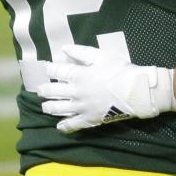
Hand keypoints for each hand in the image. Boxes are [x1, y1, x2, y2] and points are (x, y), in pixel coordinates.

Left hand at [38, 44, 175, 132]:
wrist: (135, 91)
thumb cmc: (119, 70)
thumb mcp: (101, 56)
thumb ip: (81, 52)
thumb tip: (63, 49)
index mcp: (78, 75)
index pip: (57, 72)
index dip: (50, 69)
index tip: (48, 68)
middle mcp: (75, 92)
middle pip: (52, 92)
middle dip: (44, 90)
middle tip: (41, 89)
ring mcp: (81, 108)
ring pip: (58, 109)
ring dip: (49, 107)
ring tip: (45, 106)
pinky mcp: (89, 119)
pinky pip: (72, 125)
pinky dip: (64, 126)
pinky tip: (60, 126)